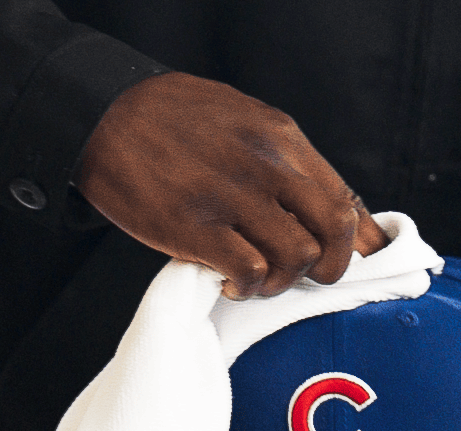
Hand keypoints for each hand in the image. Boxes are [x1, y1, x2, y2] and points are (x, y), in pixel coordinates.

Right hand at [74, 72, 387, 298]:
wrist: (105, 113)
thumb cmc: (176, 123)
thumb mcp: (244, 122)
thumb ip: (286, 161)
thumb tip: (327, 207)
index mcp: (281, 138)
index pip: (344, 197)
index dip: (355, 241)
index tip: (346, 261)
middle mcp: (265, 165)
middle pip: (334, 230)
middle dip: (330, 267)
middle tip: (304, 277)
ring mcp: (230, 196)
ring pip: (296, 256)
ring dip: (281, 281)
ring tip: (257, 280)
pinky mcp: (193, 226)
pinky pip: (249, 271)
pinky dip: (246, 287)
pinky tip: (228, 282)